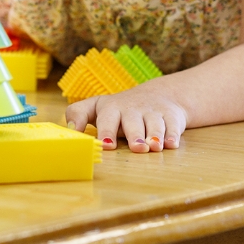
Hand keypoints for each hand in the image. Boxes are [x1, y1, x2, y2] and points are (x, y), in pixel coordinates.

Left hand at [65, 80, 186, 152]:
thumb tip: (69, 130)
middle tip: (137, 148)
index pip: (107, 118)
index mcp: (111, 108)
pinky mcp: (172, 115)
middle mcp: (133, 109)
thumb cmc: (120, 109)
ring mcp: (153, 111)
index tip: (106, 144)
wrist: (157, 96)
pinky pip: (173, 125)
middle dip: (135, 135)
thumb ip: (78, 114)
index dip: (107, 130)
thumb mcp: (97, 107)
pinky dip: (173, 135)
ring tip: (154, 147)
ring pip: (155, 123)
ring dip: (155, 135)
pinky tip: (171, 144)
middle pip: (133, 122)